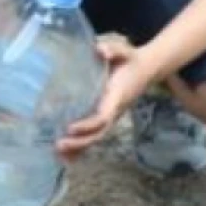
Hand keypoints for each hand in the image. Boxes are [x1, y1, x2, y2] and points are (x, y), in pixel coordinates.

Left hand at [56, 35, 152, 160]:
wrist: (146, 69)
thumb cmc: (131, 60)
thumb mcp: (124, 51)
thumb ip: (113, 49)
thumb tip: (100, 50)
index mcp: (116, 98)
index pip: (102, 117)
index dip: (87, 125)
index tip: (70, 128)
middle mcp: (114, 111)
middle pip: (98, 133)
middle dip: (80, 142)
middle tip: (59, 145)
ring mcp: (111, 116)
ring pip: (96, 137)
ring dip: (78, 148)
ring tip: (58, 155)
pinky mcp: (106, 117)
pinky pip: (94, 135)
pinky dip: (82, 147)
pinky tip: (66, 156)